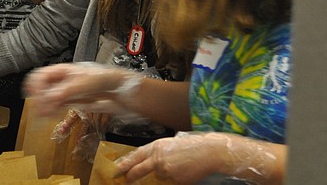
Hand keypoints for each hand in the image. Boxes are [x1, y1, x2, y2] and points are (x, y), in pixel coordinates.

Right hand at [23, 62, 140, 116]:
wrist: (123, 91)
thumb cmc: (107, 79)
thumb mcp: (87, 83)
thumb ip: (67, 91)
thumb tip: (49, 99)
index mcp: (64, 70)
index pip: (41, 75)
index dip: (35, 85)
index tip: (35, 98)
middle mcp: (63, 81)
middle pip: (41, 88)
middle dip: (38, 99)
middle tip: (38, 112)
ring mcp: (67, 92)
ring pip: (47, 99)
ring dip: (43, 107)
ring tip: (42, 117)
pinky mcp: (73, 103)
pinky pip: (56, 107)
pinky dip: (51, 112)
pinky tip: (52, 117)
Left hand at [116, 132, 282, 183]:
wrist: (209, 152)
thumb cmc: (193, 146)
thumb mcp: (171, 144)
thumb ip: (158, 153)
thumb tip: (148, 163)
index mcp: (156, 145)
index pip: (135, 156)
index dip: (125, 163)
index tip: (116, 168)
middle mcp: (158, 157)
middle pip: (138, 169)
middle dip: (130, 176)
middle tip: (124, 179)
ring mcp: (165, 169)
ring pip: (157, 177)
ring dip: (163, 175)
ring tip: (177, 166)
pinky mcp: (174, 179)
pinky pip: (169, 182)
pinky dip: (174, 179)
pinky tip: (184, 171)